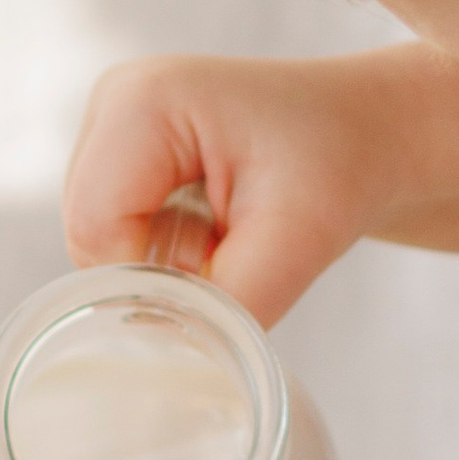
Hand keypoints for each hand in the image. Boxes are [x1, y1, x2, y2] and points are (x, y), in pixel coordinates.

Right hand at [63, 45, 458, 325]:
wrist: (368, 132)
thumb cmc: (343, 164)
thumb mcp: (300, 240)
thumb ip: (229, 306)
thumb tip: (167, 358)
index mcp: (143, 102)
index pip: (94, 229)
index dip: (148, 281)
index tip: (224, 279)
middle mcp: (114, 100)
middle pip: (90, 236)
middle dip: (158, 273)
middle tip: (238, 252)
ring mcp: (111, 123)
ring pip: (101, 241)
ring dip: (164, 265)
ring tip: (233, 233)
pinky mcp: (122, 150)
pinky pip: (117, 233)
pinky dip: (166, 251)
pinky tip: (216, 225)